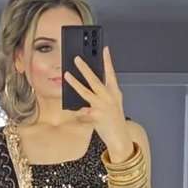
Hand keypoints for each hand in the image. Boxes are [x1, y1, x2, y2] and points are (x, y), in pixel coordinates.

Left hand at [63, 46, 132, 160]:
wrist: (121, 139)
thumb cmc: (115, 121)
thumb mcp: (113, 104)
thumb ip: (103, 94)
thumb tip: (88, 84)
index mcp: (115, 93)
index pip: (111, 74)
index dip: (108, 61)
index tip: (104, 49)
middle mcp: (109, 98)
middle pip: (95, 80)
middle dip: (85, 68)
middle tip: (76, 58)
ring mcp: (103, 107)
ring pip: (86, 92)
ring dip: (75, 83)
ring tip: (66, 75)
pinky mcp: (96, 117)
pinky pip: (82, 112)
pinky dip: (78, 113)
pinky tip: (74, 112)